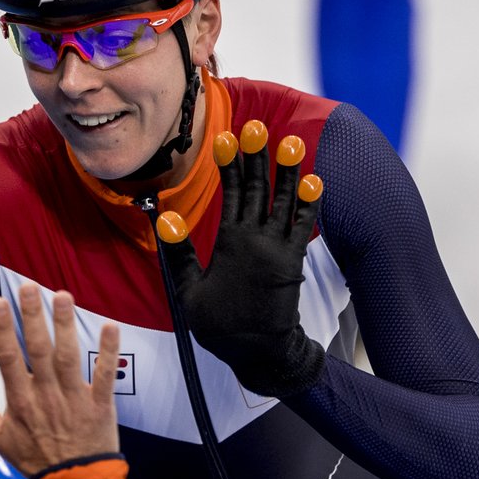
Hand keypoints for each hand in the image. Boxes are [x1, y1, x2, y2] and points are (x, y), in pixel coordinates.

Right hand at [0, 285, 119, 477]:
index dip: (3, 330)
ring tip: (62, 295)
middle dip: (33, 317)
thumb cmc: (35, 458)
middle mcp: (46, 395)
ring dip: (65, 325)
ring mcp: (74, 398)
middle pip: (38, 350)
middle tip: (29, 287)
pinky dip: (108, 352)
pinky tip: (110, 326)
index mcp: (20, 401)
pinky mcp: (100, 404)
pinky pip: (104, 375)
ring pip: (68, 356)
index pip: (8, 359)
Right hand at [157, 120, 325, 397]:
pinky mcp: (295, 260)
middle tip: (258, 126)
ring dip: (288, 171)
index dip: (229, 165)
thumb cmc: (220, 324)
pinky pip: (304, 225)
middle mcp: (257, 241)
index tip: (227, 137)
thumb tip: (164, 217)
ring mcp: (280, 249)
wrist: (261, 352)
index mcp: (230, 244)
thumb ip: (179, 252)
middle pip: (257, 190)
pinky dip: (310, 202)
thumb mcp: (188, 291)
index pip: (230, 195)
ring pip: (285, 201)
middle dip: (258, 157)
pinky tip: (314, 179)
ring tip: (291, 141)